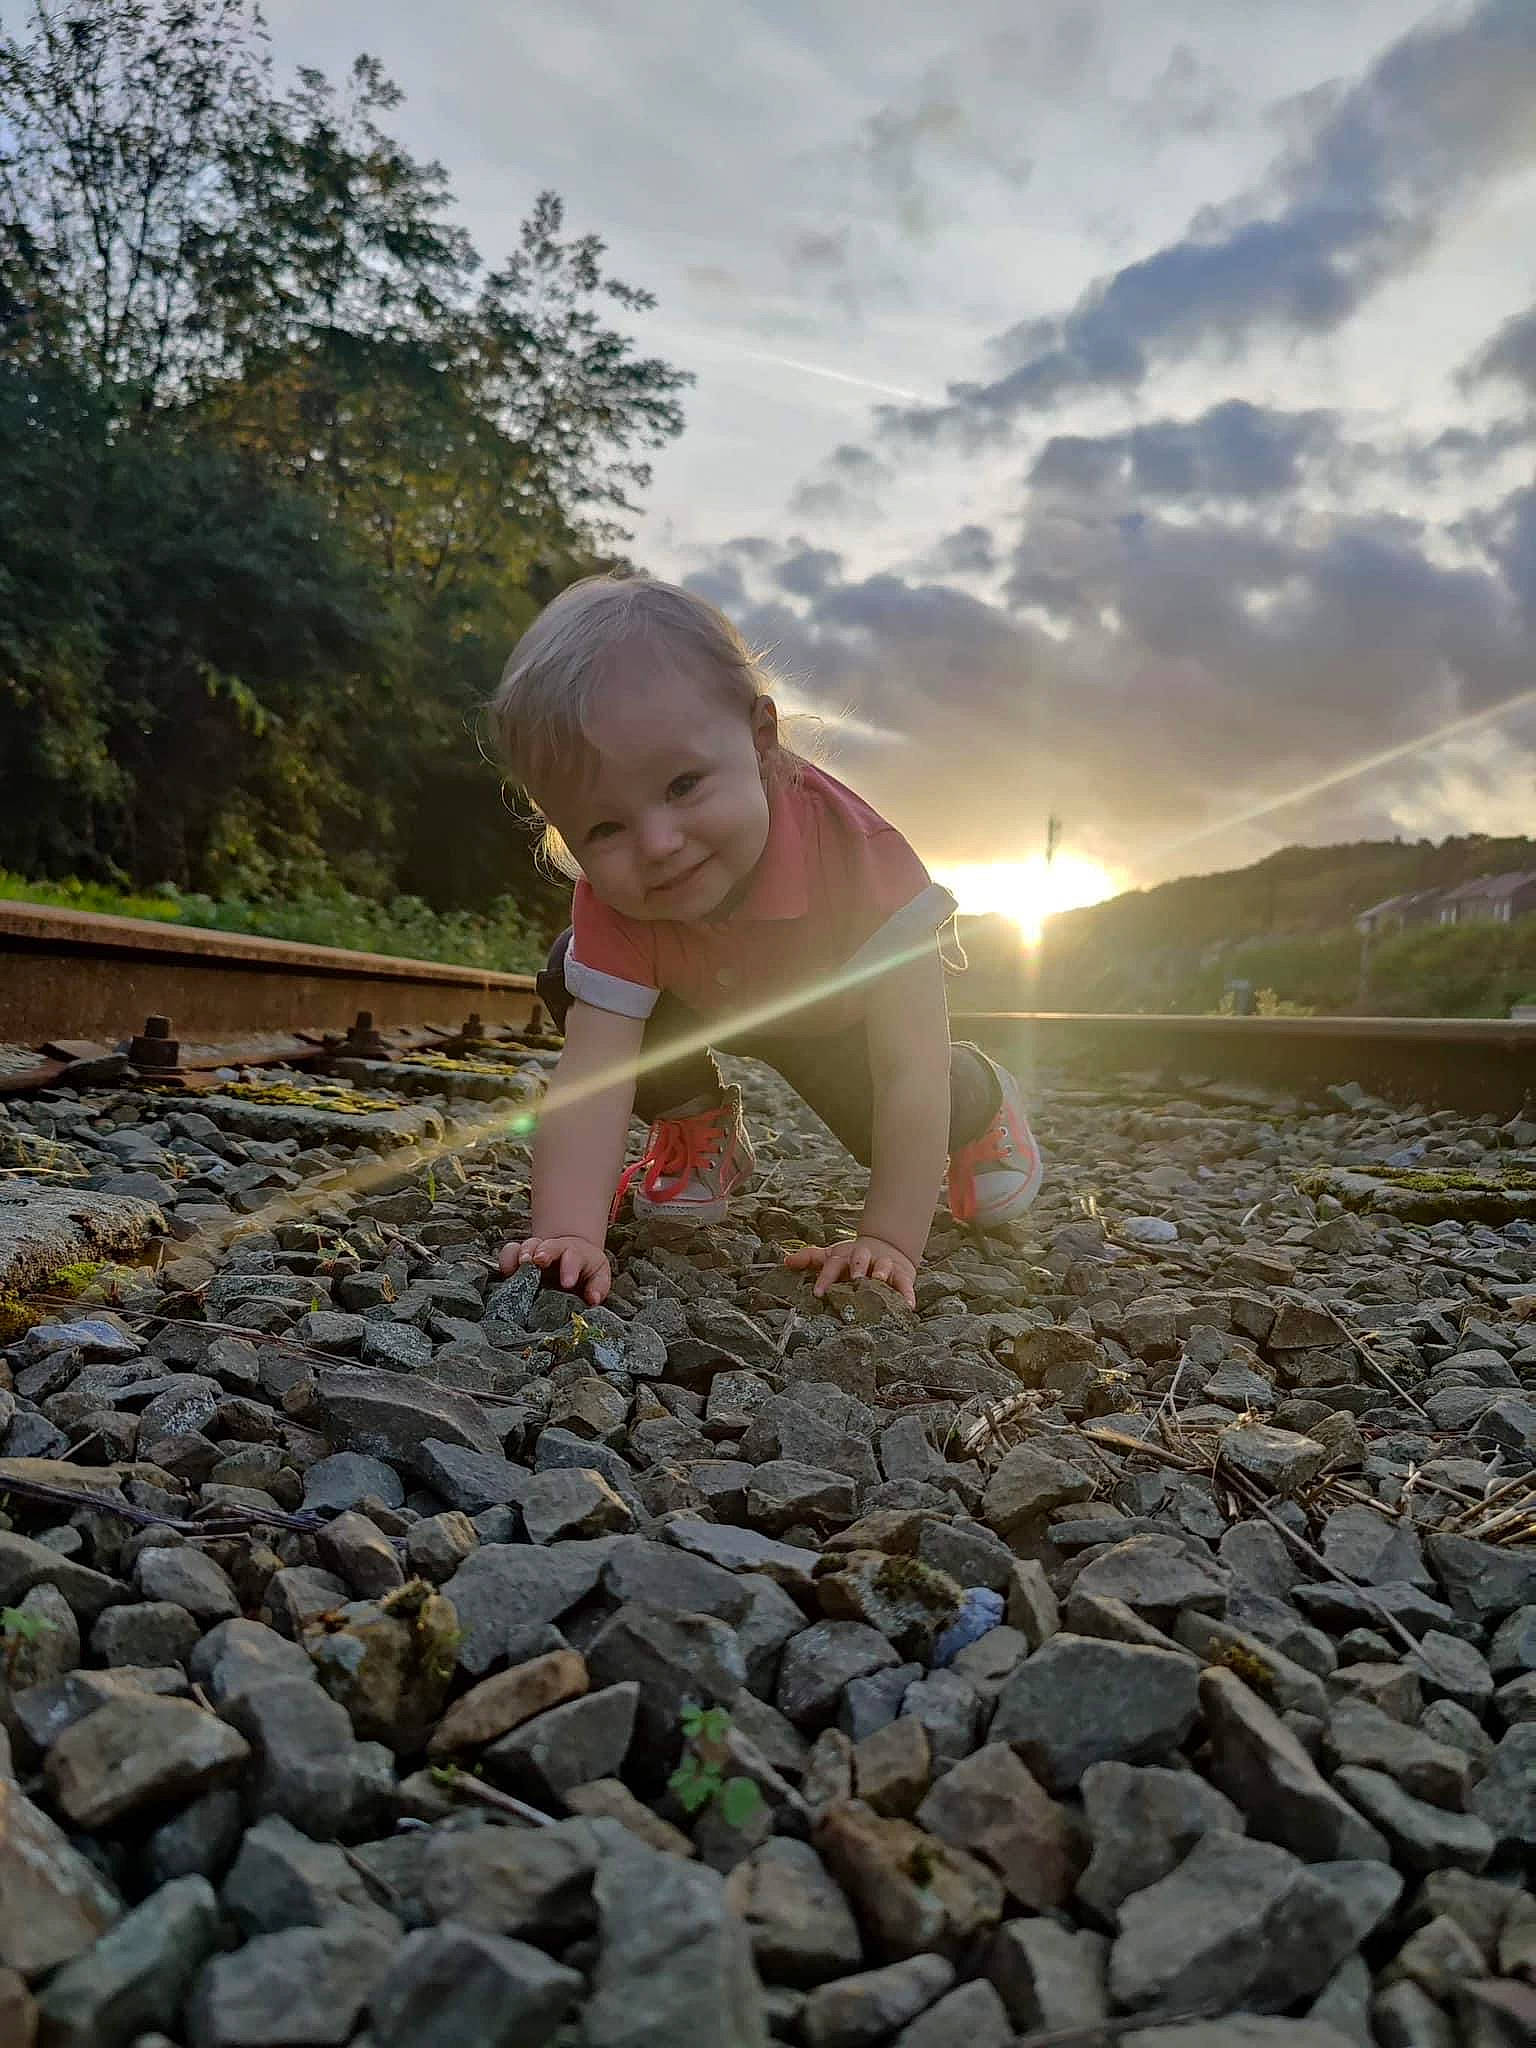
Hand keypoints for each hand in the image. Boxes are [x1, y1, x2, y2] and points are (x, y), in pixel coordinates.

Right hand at [499, 1234, 612, 1305]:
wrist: (573, 1258)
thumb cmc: (586, 1272)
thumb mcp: (598, 1277)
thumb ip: (597, 1287)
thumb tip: (593, 1299)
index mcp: (577, 1255)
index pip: (575, 1257)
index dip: (570, 1268)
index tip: (568, 1283)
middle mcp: (556, 1250)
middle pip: (550, 1246)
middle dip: (545, 1252)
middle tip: (539, 1261)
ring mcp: (537, 1252)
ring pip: (529, 1245)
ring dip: (525, 1253)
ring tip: (522, 1264)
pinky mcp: (520, 1257)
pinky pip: (510, 1251)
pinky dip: (507, 1259)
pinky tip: (507, 1271)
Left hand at [784, 1236, 917, 1308]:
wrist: (886, 1249)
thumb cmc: (852, 1259)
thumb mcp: (832, 1256)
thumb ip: (810, 1258)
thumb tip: (786, 1261)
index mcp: (845, 1256)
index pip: (833, 1264)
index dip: (825, 1277)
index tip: (818, 1293)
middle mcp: (865, 1258)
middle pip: (860, 1259)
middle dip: (857, 1267)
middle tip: (854, 1279)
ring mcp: (883, 1265)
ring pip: (884, 1266)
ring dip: (881, 1273)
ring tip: (878, 1281)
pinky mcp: (902, 1275)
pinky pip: (905, 1284)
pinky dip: (907, 1293)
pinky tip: (908, 1305)